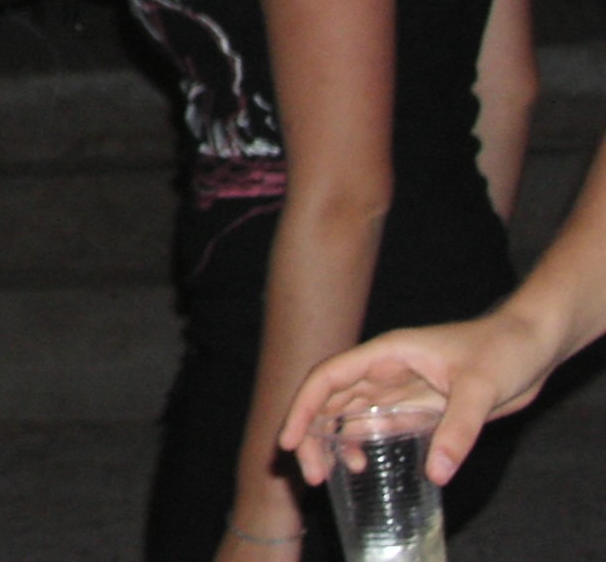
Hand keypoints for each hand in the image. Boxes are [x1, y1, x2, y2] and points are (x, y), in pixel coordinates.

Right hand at [279, 313, 553, 486]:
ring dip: (331, 441)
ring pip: (349, 414)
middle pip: (331, 399)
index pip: (330, 376)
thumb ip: (458, 429)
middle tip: (310, 473)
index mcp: (387, 354)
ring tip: (324, 475)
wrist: (532, 347)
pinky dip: (360, 444)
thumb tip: (435, 474)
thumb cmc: (504, 349)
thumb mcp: (482, 388)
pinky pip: (377, 426)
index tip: (290, 439)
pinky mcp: (417, 407)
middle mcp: (385, 371)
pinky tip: (359, 466)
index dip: (304, 406)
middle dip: (313, 433)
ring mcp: (399, 389)